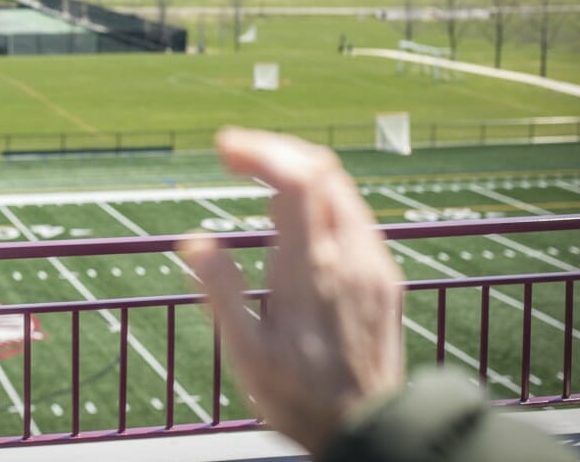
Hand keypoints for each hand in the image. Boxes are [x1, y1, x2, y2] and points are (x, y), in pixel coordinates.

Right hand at [179, 128, 403, 456]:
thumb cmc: (300, 398)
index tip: (223, 147)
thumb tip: (195, 240)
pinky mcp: (384, 276)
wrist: (372, 431)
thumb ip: (222, 292)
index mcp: (312, 271)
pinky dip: (319, 196)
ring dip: (297, 169)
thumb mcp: (247, 354)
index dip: (261, 151)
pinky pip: (353, 214)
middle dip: (275, 150)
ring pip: (341, 188)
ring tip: (256, 177)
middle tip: (234, 153)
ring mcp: (373, 264)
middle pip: (321, 169)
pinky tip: (293, 217)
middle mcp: (350, 256)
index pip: (297, 181)